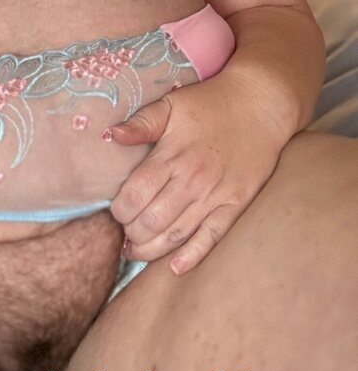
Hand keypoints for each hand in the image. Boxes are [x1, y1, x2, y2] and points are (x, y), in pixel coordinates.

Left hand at [108, 71, 289, 273]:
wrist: (260, 105)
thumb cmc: (210, 103)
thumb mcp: (171, 104)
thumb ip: (140, 123)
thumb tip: (110, 135)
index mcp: (171, 155)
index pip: (135, 194)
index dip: (119, 209)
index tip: (115, 211)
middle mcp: (192, 180)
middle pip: (152, 220)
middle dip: (131, 232)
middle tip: (124, 233)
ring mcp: (216, 195)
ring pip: (177, 235)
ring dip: (152, 249)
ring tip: (136, 251)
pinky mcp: (236, 205)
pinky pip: (211, 238)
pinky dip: (192, 256)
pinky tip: (174, 267)